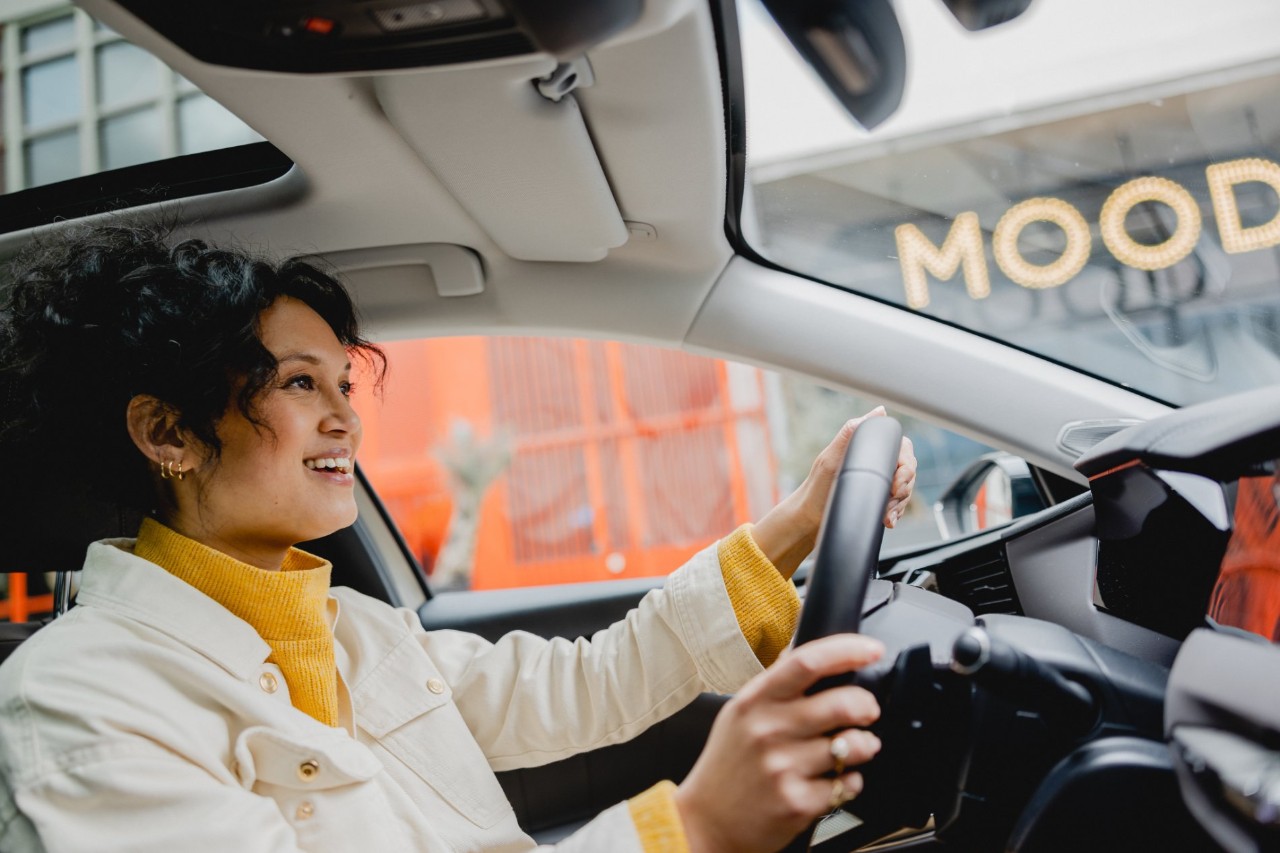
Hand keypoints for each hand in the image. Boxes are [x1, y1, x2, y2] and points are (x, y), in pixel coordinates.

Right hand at [674, 635, 883, 852]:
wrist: (707, 822)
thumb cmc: (728, 764)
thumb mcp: (739, 713)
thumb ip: (774, 683)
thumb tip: (802, 649)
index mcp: (754, 701)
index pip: (807, 662)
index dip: (847, 651)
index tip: (872, 650)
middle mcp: (767, 731)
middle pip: (841, 703)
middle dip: (867, 705)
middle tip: (867, 710)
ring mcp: (782, 768)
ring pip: (853, 746)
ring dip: (865, 744)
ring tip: (856, 746)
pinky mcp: (797, 803)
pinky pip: (848, 784)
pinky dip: (850, 780)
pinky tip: (833, 780)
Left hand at [753, 408, 917, 577]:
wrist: (810, 519)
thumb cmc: (817, 487)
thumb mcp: (832, 457)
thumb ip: (852, 432)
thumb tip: (880, 411)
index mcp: (868, 449)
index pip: (903, 449)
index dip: (906, 466)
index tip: (896, 483)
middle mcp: (876, 463)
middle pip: (908, 471)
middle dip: (903, 489)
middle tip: (890, 501)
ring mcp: (879, 483)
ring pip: (906, 490)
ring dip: (900, 504)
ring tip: (886, 514)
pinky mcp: (878, 501)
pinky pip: (899, 506)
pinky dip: (897, 513)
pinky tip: (888, 519)